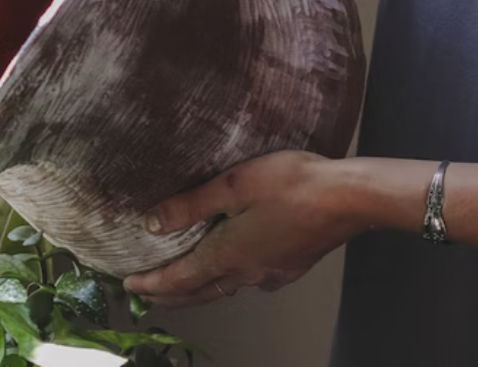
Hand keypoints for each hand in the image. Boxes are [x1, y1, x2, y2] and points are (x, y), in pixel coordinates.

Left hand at [123, 151, 367, 308]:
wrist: (348, 198)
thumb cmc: (291, 183)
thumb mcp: (233, 185)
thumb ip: (192, 205)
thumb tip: (151, 223)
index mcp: (229, 255)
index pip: (180, 278)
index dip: (152, 284)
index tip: (129, 287)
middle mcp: (248, 273)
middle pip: (200, 292)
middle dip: (170, 294)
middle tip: (147, 294)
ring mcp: (272, 273)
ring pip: (225, 287)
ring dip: (198, 288)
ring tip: (182, 283)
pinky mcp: (291, 266)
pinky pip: (249, 279)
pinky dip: (227, 278)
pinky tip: (233, 266)